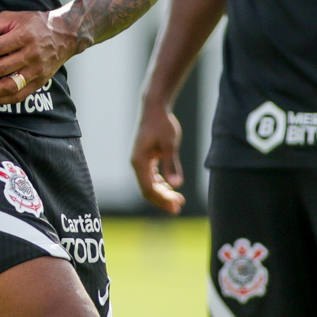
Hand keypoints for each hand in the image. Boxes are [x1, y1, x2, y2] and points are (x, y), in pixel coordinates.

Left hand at [0, 9, 77, 104]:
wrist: (66, 35)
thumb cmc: (36, 24)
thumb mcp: (14, 17)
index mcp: (25, 36)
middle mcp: (32, 55)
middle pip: (0, 68)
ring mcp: (37, 71)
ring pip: (9, 86)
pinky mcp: (39, 82)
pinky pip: (18, 96)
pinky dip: (0, 100)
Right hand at [130, 100, 185, 214]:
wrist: (154, 109)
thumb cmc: (162, 124)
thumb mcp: (170, 145)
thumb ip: (172, 165)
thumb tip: (176, 185)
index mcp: (139, 162)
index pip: (149, 188)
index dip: (162, 199)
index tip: (176, 205)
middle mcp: (137, 164)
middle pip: (148, 190)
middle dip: (163, 200)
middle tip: (179, 207)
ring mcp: (140, 162)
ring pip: (149, 185)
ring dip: (162, 194)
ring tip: (178, 200)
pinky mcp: (146, 159)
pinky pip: (151, 177)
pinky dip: (161, 185)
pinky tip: (171, 188)